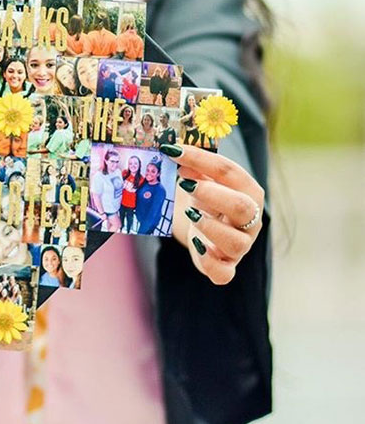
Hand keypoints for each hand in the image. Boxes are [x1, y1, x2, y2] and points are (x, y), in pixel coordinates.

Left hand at [165, 143, 264, 284]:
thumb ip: (193, 169)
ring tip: (190, 215)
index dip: (203, 159)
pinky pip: (224, 272)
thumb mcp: (201, 182)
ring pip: (236, 242)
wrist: (208, 233)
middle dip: (212, 194)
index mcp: (248, 192)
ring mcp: (241, 245)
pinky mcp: (227, 267)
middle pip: (242, 207)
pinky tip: (196, 245)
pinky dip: (209, 262)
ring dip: (210, 227)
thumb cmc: (208, 202)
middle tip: (184, 183)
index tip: (174, 150)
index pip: (231, 172)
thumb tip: (180, 156)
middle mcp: (251, 220)